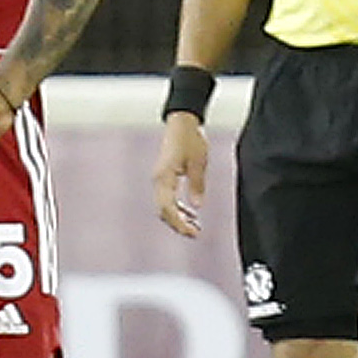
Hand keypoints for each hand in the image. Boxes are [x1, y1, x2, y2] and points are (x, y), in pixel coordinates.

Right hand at [153, 113, 208, 236]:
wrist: (181, 123)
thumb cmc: (190, 139)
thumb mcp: (198, 162)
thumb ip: (196, 184)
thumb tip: (196, 207)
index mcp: (164, 177)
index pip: (168, 208)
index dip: (179, 223)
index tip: (193, 233)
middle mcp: (158, 180)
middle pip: (163, 211)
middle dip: (178, 224)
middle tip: (195, 233)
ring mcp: (160, 179)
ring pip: (164, 207)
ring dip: (178, 217)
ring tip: (195, 226)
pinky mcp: (164, 178)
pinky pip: (167, 199)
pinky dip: (177, 209)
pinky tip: (191, 213)